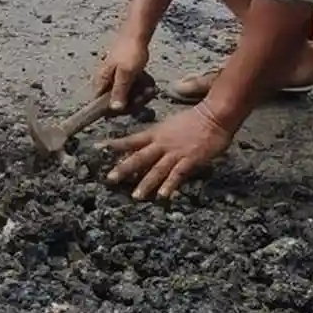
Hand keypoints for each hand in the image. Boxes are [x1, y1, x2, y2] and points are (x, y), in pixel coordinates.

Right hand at [93, 36, 151, 111]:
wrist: (138, 34)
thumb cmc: (130, 51)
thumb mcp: (126, 73)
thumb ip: (119, 91)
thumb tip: (114, 109)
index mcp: (102, 81)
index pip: (101, 105)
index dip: (116, 110)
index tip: (130, 106)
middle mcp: (106, 82)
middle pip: (117, 102)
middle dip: (133, 100)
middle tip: (145, 94)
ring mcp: (116, 78)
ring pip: (127, 95)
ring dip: (140, 93)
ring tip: (149, 87)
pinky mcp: (125, 75)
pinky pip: (132, 87)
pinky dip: (140, 86)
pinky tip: (147, 81)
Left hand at [99, 103, 232, 199]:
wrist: (215, 115)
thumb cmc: (195, 119)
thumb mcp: (171, 124)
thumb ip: (160, 135)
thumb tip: (151, 144)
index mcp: (156, 133)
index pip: (131, 139)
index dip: (115, 144)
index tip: (98, 148)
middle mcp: (162, 143)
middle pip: (139, 157)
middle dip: (124, 169)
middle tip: (109, 179)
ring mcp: (175, 152)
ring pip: (156, 170)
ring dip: (145, 183)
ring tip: (135, 196)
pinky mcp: (190, 160)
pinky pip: (177, 175)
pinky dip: (169, 186)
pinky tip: (163, 196)